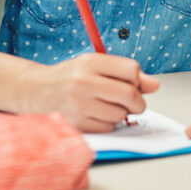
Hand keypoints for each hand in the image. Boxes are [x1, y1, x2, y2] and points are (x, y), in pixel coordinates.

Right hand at [14, 53, 159, 132]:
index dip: (137, 79)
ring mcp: (79, 104)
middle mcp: (84, 82)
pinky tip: (96, 115)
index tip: (132, 83)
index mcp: (90, 62)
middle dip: (137, 102)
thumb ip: (125, 73)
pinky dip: (108, 123)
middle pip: (130, 94)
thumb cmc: (70, 77)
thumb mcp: (95, 66)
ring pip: (121, 114)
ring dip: (121, 113)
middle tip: (132, 102)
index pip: (131, 70)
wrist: (35, 91)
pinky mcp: (77, 124)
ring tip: (107, 106)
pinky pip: (108, 127)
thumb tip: (155, 85)